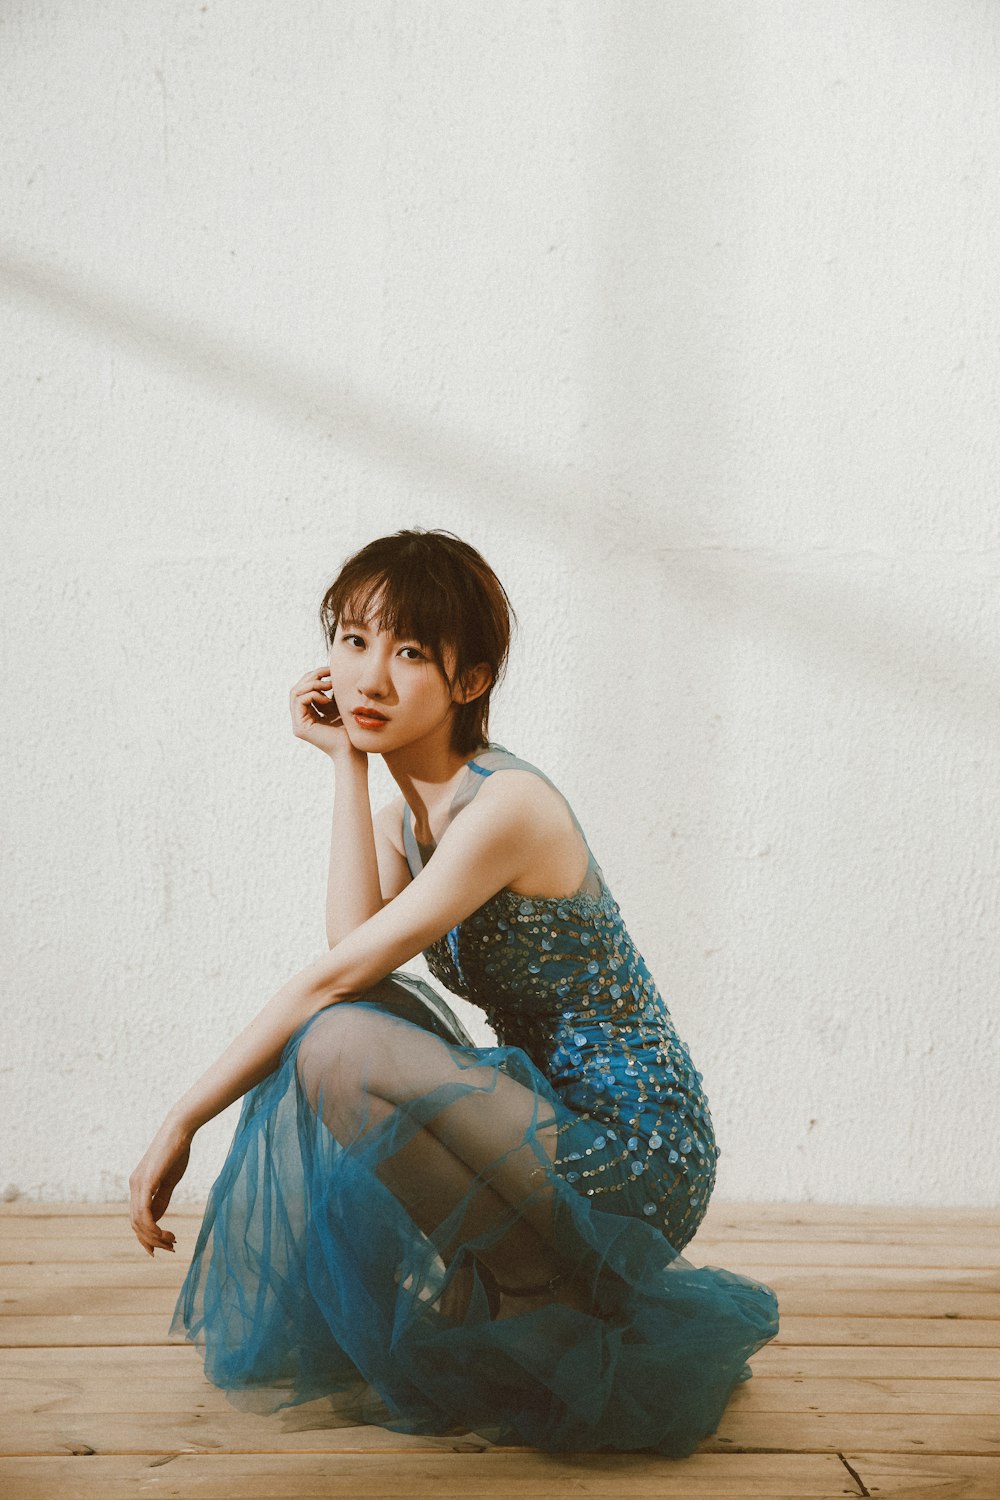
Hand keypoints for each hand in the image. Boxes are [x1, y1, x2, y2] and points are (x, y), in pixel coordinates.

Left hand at [128, 1117, 192, 1256]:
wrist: (180, 1129)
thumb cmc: (177, 1151)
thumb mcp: (169, 1180)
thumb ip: (161, 1199)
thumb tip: (157, 1220)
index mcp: (138, 1186)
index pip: (137, 1219)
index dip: (146, 1237)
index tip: (162, 1247)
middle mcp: (134, 1186)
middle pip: (136, 1224)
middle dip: (152, 1241)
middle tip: (171, 1248)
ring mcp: (137, 1184)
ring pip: (139, 1222)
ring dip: (155, 1237)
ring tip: (172, 1242)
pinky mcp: (146, 1182)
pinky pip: (144, 1213)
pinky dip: (152, 1227)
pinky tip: (164, 1233)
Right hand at [289, 665, 356, 759]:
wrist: (353, 751)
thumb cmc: (351, 730)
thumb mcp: (339, 705)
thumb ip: (331, 693)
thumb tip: (329, 674)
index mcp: (308, 715)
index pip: (304, 688)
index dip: (316, 676)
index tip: (331, 670)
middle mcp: (300, 719)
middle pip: (297, 688)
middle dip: (313, 676)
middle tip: (329, 672)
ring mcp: (298, 724)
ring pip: (296, 692)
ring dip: (313, 684)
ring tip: (330, 685)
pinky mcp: (300, 727)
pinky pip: (300, 700)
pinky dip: (313, 694)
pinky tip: (327, 699)